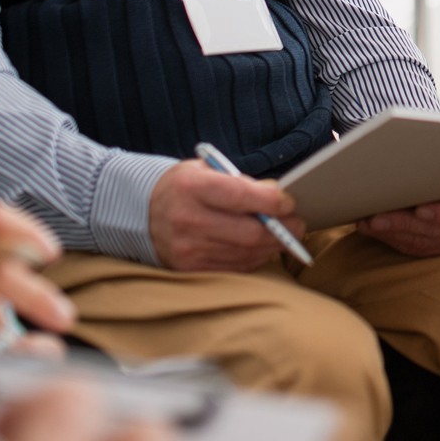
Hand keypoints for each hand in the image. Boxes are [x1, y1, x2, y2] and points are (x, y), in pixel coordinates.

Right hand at [147, 160, 305, 272]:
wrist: (141, 214)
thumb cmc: (182, 187)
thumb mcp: (205, 170)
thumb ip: (239, 182)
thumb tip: (276, 195)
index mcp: (191, 188)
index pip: (241, 196)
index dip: (272, 202)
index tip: (290, 202)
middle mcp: (188, 221)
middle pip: (249, 233)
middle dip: (282, 229)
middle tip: (298, 223)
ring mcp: (188, 250)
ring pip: (246, 254)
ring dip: (273, 246)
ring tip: (285, 236)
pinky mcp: (190, 270)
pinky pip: (235, 268)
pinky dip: (254, 259)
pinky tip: (263, 248)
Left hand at [357, 185, 439, 256]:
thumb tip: (414, 157)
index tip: (420, 210)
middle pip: (438, 230)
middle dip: (403, 223)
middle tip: (376, 218)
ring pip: (424, 242)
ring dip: (392, 232)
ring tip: (368, 223)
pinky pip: (417, 248)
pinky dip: (392, 238)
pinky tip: (373, 229)